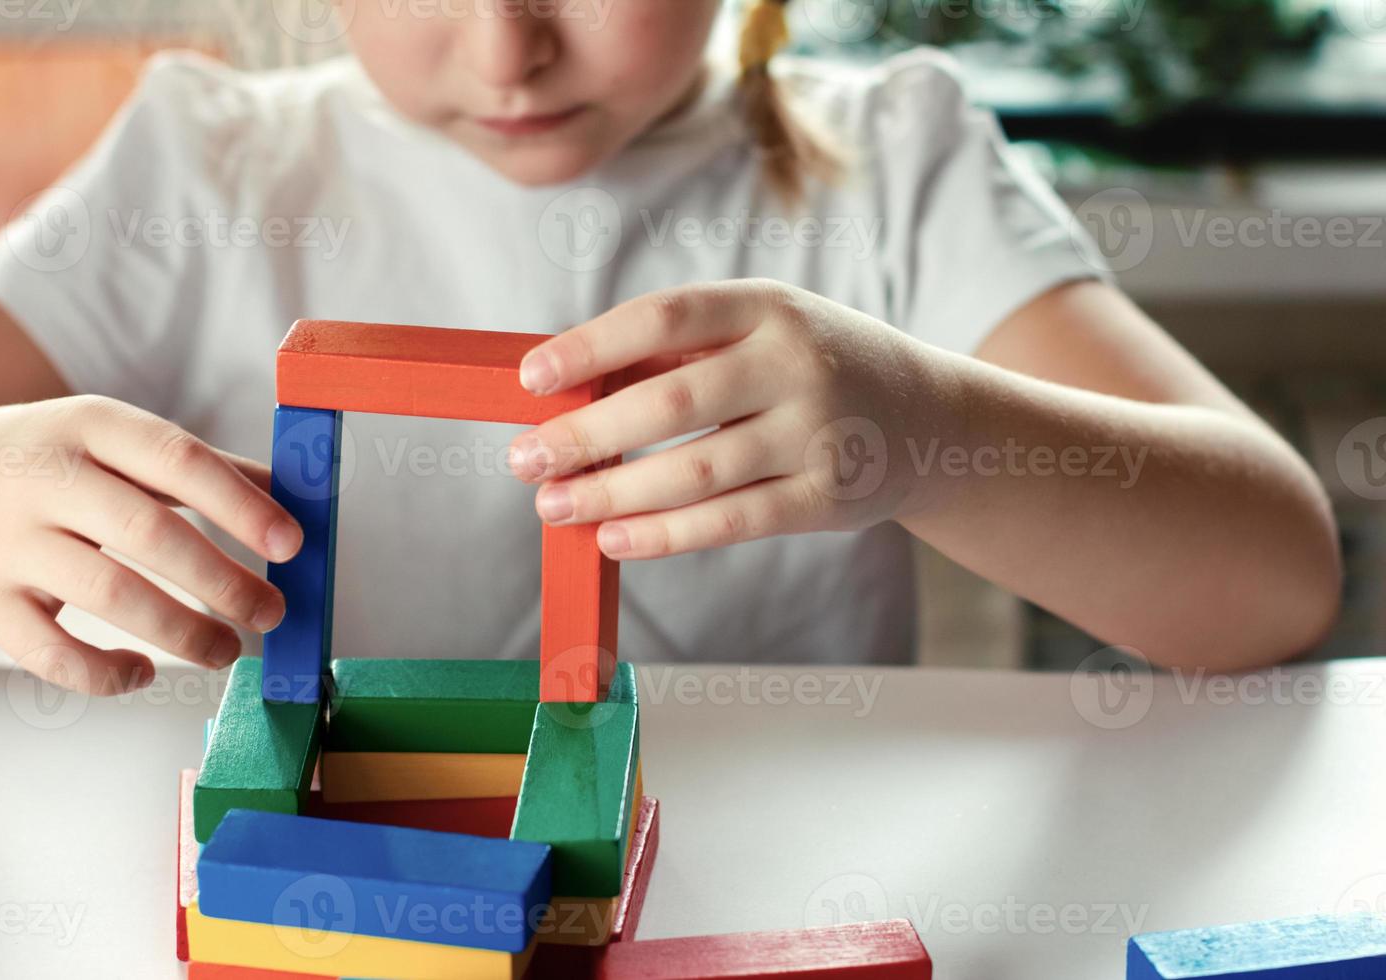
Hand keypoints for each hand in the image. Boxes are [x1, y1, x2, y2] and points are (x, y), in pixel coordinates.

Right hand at [0, 396, 302, 693]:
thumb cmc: (43, 462)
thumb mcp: (111, 440)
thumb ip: (198, 468)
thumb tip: (293, 497)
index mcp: (90, 426)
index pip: (178, 460)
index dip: (241, 505)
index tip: (292, 544)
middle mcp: (44, 478)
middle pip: (149, 534)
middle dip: (224, 582)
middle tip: (271, 612)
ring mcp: (7, 542)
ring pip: (108, 597)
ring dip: (183, 633)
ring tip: (227, 649)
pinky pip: (52, 654)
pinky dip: (106, 674)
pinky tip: (143, 672)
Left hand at [507, 280, 947, 558]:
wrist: (930, 418)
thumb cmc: (817, 367)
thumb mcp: (765, 330)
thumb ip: (684, 354)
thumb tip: (571, 392)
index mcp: (769, 307)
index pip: (666, 317)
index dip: (591, 346)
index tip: (530, 379)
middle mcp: (797, 363)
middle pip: (671, 402)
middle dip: (585, 435)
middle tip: (523, 460)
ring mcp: (817, 434)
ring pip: (695, 472)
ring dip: (611, 493)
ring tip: (554, 506)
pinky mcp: (825, 499)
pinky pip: (730, 522)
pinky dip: (664, 534)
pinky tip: (613, 536)